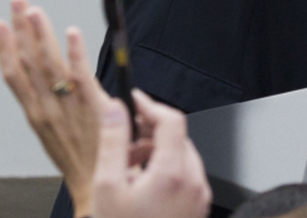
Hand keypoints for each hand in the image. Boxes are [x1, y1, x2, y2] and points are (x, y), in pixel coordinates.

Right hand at [0, 0, 109, 217]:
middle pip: (28, 62)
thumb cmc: (84, 164)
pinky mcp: (93, 109)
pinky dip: (75, 52)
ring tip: (33, 9)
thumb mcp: (61, 136)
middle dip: (21, 29)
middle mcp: (46, 110)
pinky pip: (81, 75)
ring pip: (48, 64)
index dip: (5, 47)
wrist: (97, 192)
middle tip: (17, 1)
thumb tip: (66, 84)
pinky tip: (71, 32)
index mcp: (36, 116)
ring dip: (40, 34)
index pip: (14, 75)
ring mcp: (68, 109)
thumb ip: (61, 109)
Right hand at [92, 90, 211, 217]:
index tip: (132, 100)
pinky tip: (140, 187)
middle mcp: (194, 182)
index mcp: (174, 172)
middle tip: (122, 141)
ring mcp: (198, 197)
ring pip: (181, 157)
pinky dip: (165, 171)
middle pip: (177, 138)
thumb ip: (113, 143)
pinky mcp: (197, 209)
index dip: (149, 105)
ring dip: (155, 153)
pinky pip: (185, 177)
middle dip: (149, 133)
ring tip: (126, 169)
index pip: (171, 120)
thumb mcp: (108, 187)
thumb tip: (116, 110)